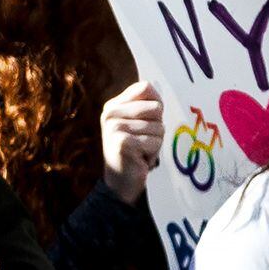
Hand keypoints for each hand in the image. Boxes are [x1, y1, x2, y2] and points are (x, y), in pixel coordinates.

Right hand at [100, 80, 167, 201]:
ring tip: (140, 151)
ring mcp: (114, 127)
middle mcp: (110, 113)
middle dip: (157, 127)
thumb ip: (147, 105)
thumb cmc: (135, 150)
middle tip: (142, 141)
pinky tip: (140, 159)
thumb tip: (157, 98)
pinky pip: (154, 142)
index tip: (147, 121)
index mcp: (113, 105)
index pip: (145, 87)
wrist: (120, 182)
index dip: (156, 104)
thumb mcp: (138, 123)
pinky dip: (153, 153)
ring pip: (158, 127)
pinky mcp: (122, 142)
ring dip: (155, 143)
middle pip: (156, 107)